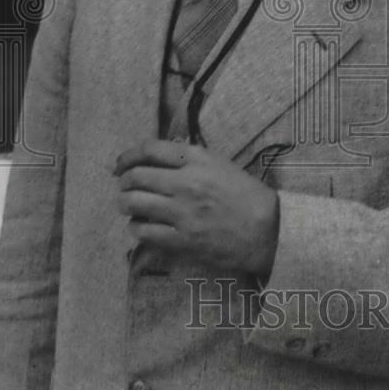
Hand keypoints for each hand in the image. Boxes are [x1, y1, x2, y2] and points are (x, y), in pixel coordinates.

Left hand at [114, 139, 279, 277]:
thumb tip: (154, 160)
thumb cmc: (245, 196)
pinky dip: (136, 228)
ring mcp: (182, 212)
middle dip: (124, 182)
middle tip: (123, 187)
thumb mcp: (219, 164)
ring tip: (128, 206)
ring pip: (133, 203)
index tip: (121, 165)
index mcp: (197, 159)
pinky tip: (141, 227)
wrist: (267, 230)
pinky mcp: (181, 240)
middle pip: (136, 176)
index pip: (149, 149)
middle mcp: (186, 182)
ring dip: (125, 204)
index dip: (128, 156)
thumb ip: (188, 160)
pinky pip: (143, 231)